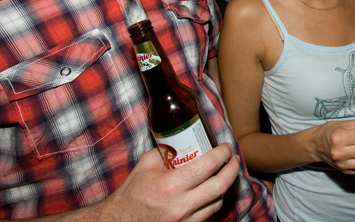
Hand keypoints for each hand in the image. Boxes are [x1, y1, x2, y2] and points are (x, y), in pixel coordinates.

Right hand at [96, 144, 240, 221]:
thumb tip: (186, 141)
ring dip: (224, 185)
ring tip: (224, 173)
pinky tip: (211, 191)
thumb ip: (168, 151)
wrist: (120, 221)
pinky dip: (213, 200)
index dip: (222, 153)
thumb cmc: (132, 192)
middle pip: (221, 185)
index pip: (208, 165)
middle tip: (233, 159)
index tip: (226, 147)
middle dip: (232, 169)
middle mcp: (182, 204)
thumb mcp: (147, 165)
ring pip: (218, 201)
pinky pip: (209, 213)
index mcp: (172, 184)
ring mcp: (186, 220)